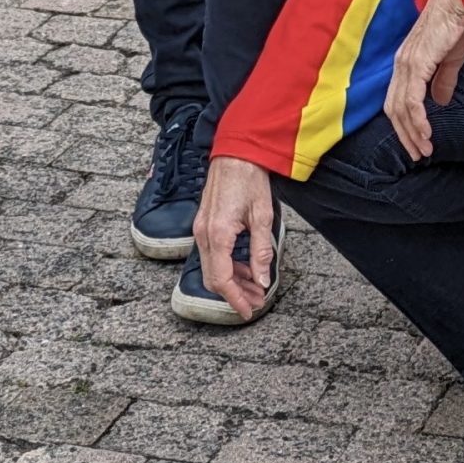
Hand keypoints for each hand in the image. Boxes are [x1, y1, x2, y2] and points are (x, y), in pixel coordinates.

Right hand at [192, 155, 278, 321]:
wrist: (236, 151)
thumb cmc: (249, 178)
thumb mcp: (262, 216)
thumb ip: (261, 251)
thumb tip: (262, 280)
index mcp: (218, 234)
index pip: (222, 279)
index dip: (235, 299)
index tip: (248, 311)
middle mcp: (204, 234)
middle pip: (213, 278)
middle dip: (234, 294)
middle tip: (256, 301)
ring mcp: (200, 228)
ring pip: (211, 267)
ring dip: (231, 281)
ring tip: (254, 287)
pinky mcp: (203, 223)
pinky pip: (211, 254)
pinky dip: (226, 266)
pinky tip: (244, 268)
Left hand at [384, 0, 463, 162]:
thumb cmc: (457, 24)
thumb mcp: (450, 59)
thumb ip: (443, 80)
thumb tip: (440, 101)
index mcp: (406, 62)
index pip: (396, 101)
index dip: (404, 124)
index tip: (418, 142)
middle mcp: (401, 63)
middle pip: (393, 109)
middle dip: (405, 135)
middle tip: (419, 154)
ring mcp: (407, 63)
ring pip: (401, 108)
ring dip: (413, 133)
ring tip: (425, 149)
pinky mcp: (418, 63)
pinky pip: (412, 99)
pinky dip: (418, 120)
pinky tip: (426, 133)